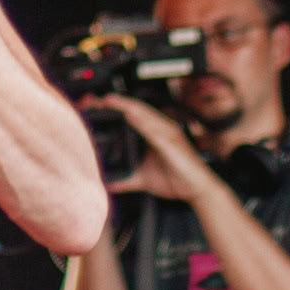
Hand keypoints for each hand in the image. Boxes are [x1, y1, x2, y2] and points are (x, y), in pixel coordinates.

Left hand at [86, 93, 216, 202]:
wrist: (198, 190)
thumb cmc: (176, 179)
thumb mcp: (143, 178)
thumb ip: (126, 179)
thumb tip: (109, 184)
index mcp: (153, 132)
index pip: (129, 114)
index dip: (112, 107)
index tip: (91, 104)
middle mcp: (160, 128)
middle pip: (133, 109)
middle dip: (113, 102)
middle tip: (92, 99)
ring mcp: (167, 132)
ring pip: (144, 113)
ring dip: (125, 106)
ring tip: (108, 100)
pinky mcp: (172, 141)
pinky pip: (155, 127)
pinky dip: (142, 120)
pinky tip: (130, 115)